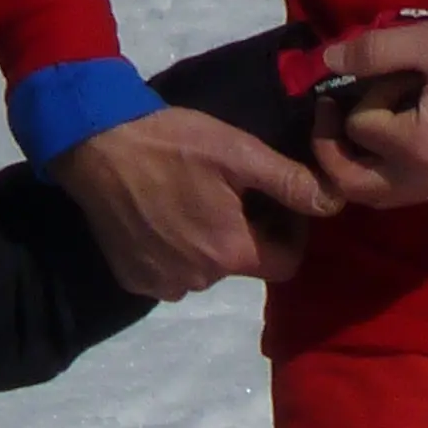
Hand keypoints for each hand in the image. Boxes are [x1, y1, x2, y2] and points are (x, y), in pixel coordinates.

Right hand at [52, 104, 339, 299]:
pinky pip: (169, 272)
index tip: (275, 200)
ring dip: (209, 242)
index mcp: (231, 253)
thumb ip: (289, 181)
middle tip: (231, 191)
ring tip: (193, 198)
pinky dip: (174, 250)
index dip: (290, 232)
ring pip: (206, 269)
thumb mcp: (238, 152)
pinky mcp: (133, 279)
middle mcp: (199, 281)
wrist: (94, 146)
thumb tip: (332, 202)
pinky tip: (162, 214)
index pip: (286, 264)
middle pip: (243, 264)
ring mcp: (162, 284)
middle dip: (247, 232)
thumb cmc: (170, 144)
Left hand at [308, 19, 427, 208]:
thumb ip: (377, 50)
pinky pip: (407, 193)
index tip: (389, 72)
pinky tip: (397, 138)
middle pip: (352, 185)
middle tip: (330, 115)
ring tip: (360, 127)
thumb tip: (327, 59)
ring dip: (357, 167)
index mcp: (419, 148)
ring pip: (378, 197)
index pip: (359, 128)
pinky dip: (387, 173)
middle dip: (331, 150)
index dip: (366, 93)